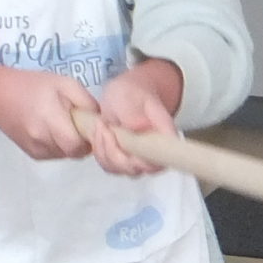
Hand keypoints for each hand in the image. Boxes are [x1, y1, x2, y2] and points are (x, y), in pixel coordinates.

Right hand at [0, 68, 97, 160]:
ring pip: (66, 155)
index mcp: (50, 120)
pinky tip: (52, 130)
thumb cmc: (34, 85)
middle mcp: (42, 140)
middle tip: (79, 123)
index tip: (90, 125)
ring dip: (70, 143)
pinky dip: (60, 146)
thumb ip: (86, 102)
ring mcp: (36, 150)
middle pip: (74, 152)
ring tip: (63, 123)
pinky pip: (56, 155)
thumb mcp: (64, 83)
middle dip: (82, 141)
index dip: (89, 138)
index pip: (78, 145)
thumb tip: (101, 120)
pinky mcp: (33, 155)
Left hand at [87, 59, 183, 176]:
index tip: (122, 141)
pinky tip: (99, 132)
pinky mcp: (123, 160)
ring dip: (104, 148)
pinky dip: (99, 150)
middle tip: (105, 126)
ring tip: (101, 125)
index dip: (139, 162)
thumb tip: (139, 127)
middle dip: (113, 151)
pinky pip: (109, 165)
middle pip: (135, 169)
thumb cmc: (132, 94)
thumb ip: (134, 113)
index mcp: (163, 138)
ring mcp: (138, 159)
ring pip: (119, 169)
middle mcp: (153, 154)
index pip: (158, 163)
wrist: (126, 94)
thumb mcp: (130, 96)